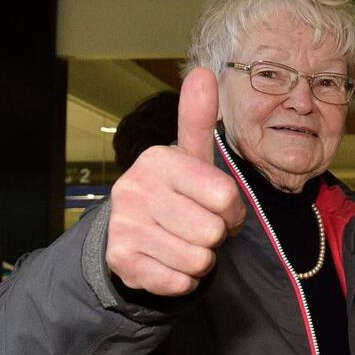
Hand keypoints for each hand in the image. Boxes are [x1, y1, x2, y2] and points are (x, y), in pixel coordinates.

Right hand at [106, 68, 245, 295]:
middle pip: (213, 231)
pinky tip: (169, 262)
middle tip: (200, 226)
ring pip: (198, 259)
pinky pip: (179, 282)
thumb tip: (204, 72)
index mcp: (158, 160)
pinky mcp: (121, 263)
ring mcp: (124, 227)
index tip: (217, 205)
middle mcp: (134, 189)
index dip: (232, 209)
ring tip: (184, 241)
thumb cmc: (177, 193)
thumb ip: (198, 119)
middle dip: (217, 235)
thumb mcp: (191, 157)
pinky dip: (184, 279)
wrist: (132, 235)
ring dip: (201, 258)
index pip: (226, 196)